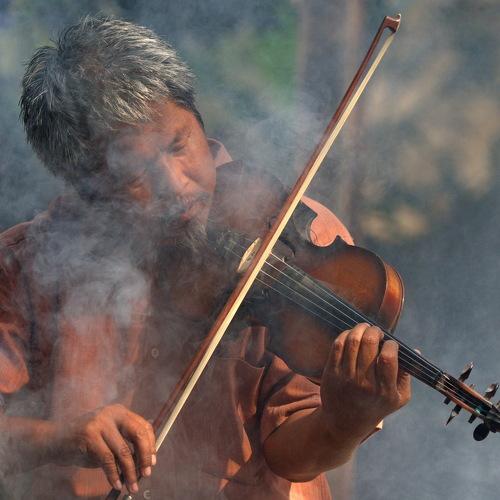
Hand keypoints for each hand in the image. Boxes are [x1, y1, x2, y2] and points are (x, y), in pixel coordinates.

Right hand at [49, 404, 155, 493]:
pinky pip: (107, 459)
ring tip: (132, 485)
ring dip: (130, 472)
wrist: (52, 441)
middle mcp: (112, 413)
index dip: (151, 444)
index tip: (152, 461)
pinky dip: (113, 475)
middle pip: (138, 434)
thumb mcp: (107, 438)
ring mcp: (100, 423)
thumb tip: (144, 462)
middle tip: (147, 473)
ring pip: (123, 451)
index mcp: (119, 411)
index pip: (143, 426)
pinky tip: (116, 484)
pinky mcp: (88, 435)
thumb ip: (124, 445)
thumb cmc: (83, 443)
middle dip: (145, 456)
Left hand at [320, 323, 410, 440]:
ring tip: (365, 328)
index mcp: (384, 391)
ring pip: (352, 341)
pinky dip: (345, 335)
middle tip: (376, 331)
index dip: (390, 344)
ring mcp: (346, 377)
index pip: (388, 358)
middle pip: (368, 344)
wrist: (345, 422)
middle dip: (374, 331)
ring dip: (360, 329)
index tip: (390, 343)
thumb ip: (407, 375)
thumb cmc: (376, 406)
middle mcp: (364, 384)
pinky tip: (351, 334)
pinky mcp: (331, 373)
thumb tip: (415, 351)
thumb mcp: (399, 398)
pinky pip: (338, 346)